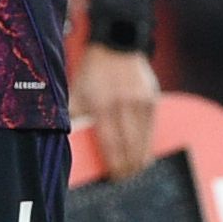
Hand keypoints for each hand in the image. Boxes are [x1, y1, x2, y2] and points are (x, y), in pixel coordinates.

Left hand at [71, 42, 163, 180]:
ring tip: (134, 170)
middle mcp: (123, 105)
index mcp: (101, 106)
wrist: (116, 44)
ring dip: (139, 159)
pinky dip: (147, 144)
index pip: (111, 145)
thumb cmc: (92, 73)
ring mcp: (141, 102)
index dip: (114, 166)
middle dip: (128, 167)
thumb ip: (75, 118)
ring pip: (144, 141)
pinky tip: (143, 154)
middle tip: (123, 178)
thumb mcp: (76, 93)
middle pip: (130, 147)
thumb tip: (70, 144)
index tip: (114, 177)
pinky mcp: (152, 99)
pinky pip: (151, 129)